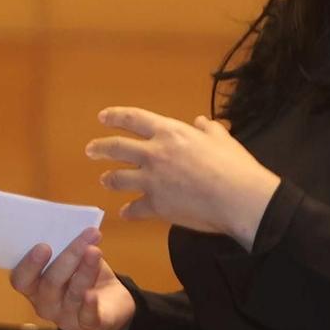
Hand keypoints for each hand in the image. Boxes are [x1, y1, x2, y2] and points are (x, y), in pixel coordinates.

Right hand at [9, 226, 134, 329]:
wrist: (112, 301)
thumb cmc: (84, 273)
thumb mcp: (73, 258)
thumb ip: (64, 245)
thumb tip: (67, 222)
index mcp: (34, 286)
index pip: (21, 280)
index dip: (29, 264)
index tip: (44, 245)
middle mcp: (45, 304)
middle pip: (50, 283)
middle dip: (68, 258)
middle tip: (85, 238)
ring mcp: (65, 317)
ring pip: (73, 294)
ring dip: (85, 270)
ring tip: (96, 251)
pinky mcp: (88, 325)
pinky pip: (86, 317)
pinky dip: (89, 305)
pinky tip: (92, 294)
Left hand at [88, 108, 280, 247]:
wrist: (238, 197)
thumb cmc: (233, 164)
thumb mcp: (221, 138)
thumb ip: (207, 128)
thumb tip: (200, 122)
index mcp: (170, 132)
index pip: (134, 119)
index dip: (115, 116)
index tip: (102, 117)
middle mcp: (154, 153)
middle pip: (117, 148)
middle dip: (100, 148)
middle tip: (91, 150)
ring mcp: (152, 181)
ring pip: (119, 178)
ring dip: (109, 179)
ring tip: (104, 180)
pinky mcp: (156, 206)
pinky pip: (135, 209)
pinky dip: (129, 211)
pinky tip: (126, 213)